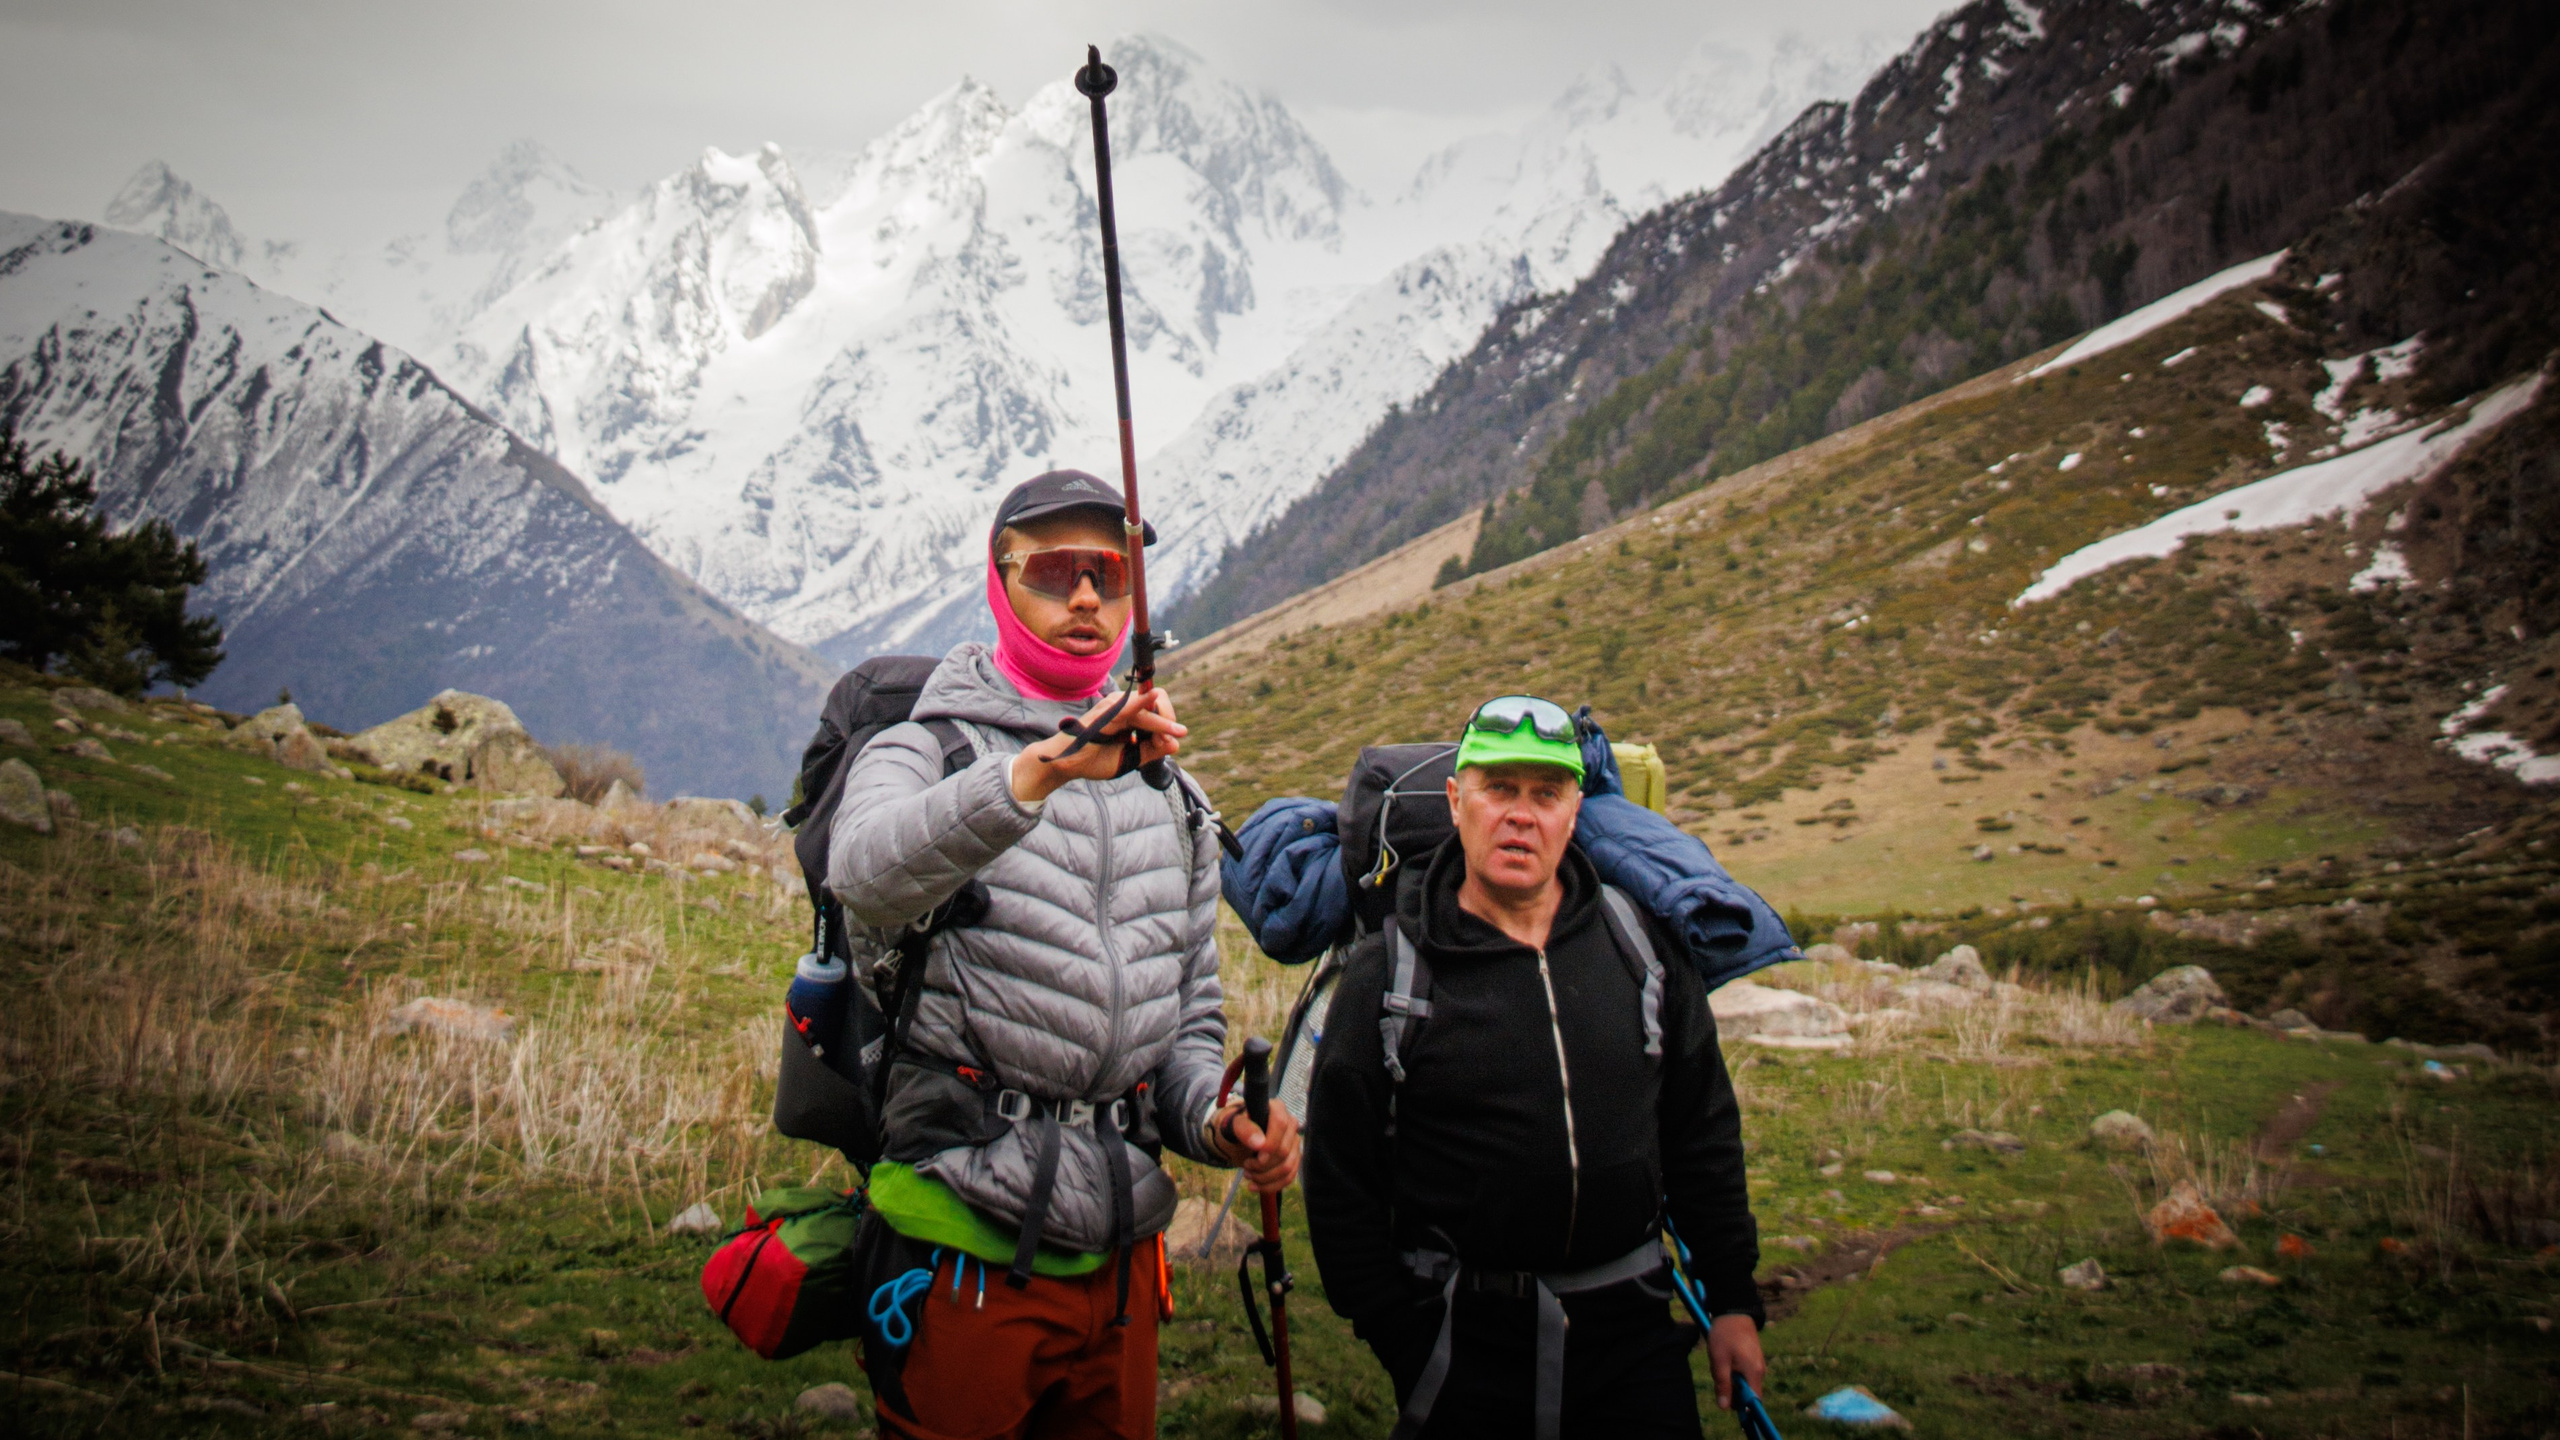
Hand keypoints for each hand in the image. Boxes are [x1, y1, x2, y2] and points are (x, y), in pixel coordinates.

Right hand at [1009, 689, 1185, 805]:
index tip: (1165, 744)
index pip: (1158, 708)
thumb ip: (1152, 751)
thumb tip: (1175, 744)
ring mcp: (1114, 708)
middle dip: (1168, 722)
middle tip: (1171, 739)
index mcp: (1129, 714)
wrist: (1068, 765)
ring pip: (1147, 709)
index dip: (1167, 725)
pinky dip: (1142, 702)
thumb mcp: (1131, 758)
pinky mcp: (1106, 714)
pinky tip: (1153, 696)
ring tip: (1170, 734)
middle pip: (1157, 703)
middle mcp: (1123, 707)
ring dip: (1161, 723)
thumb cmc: (1095, 758)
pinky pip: (1128, 707)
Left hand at [1206, 1098, 1299, 1193]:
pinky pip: (1289, 1177)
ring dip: (1264, 1177)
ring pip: (1287, 1168)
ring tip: (1248, 1174)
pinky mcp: (1295, 1158)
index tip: (1254, 1158)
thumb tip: (1259, 1143)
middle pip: (1283, 1151)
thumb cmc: (1238, 1126)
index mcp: (1278, 1109)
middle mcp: (1291, 1124)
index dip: (1269, 1144)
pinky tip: (1254, 1186)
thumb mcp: (1235, 1124)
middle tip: (1245, 1166)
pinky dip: (1271, 1186)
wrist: (1242, 1135)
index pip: (1280, 1124)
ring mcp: (1295, 1142)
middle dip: (1262, 1165)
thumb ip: (1244, 1129)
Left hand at [1707, 1313, 1764, 1410]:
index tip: (1727, 1402)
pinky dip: (1733, 1370)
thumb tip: (1724, 1407)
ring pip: (1743, 1382)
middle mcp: (1760, 1371)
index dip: (1742, 1407)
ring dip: (1730, 1379)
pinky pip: (1744, 1373)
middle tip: (1719, 1372)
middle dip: (1731, 1390)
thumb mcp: (1719, 1360)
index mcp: (1754, 1373)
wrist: (1734, 1311)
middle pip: (1747, 1393)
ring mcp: (1758, 1364)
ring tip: (1721, 1361)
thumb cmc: (1725, 1334)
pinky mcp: (1754, 1359)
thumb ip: (1723, 1384)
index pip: (1753, 1401)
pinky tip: (1725, 1357)